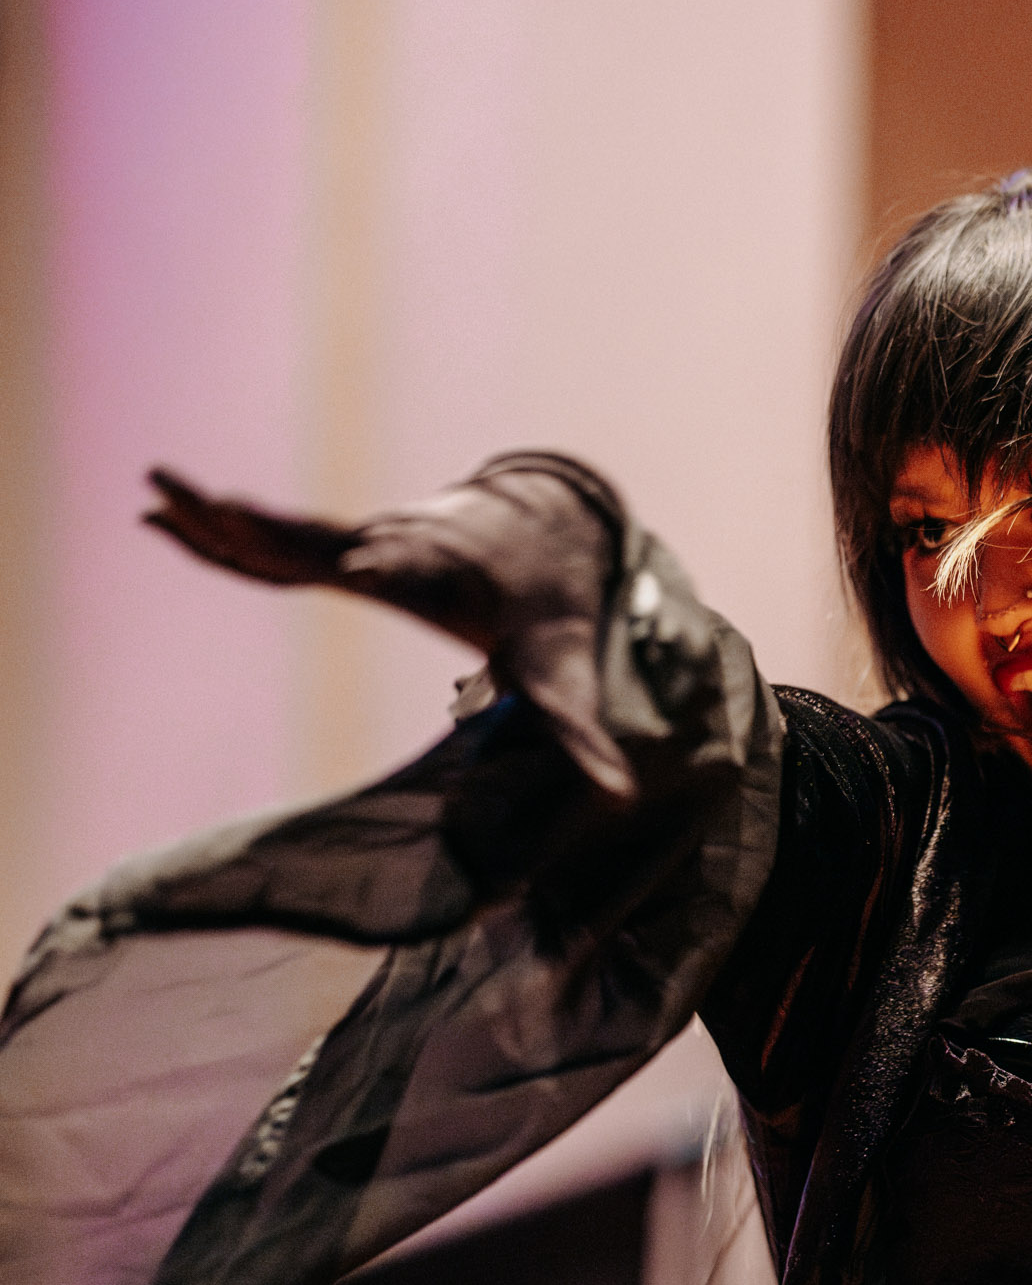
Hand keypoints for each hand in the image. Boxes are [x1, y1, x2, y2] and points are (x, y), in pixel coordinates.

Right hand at [144, 462, 634, 798]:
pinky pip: (272, 542)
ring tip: (153, 488)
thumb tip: (624, 796)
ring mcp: (363, 540)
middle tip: (221, 501)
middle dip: (277, 522)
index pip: (419, 569)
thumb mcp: (566, 678)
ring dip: (220, 514)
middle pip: (329, 534)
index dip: (398, 564)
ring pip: (286, 530)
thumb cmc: (553, 619)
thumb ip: (588, 739)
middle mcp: (398, 546)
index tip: (369, 559)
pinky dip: (219, 532)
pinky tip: (160, 519)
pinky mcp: (343, 548)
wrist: (553, 546)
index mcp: (452, 576)